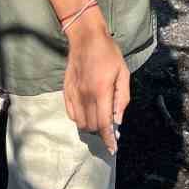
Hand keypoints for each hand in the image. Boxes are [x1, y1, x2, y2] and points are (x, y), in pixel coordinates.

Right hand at [63, 15, 129, 153]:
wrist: (86, 39)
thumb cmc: (109, 54)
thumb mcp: (123, 73)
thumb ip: (122, 98)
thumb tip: (118, 120)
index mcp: (101, 91)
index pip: (103, 123)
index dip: (108, 139)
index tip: (112, 149)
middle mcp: (85, 96)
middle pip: (91, 126)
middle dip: (101, 131)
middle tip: (109, 125)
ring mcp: (73, 94)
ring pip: (80, 123)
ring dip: (90, 125)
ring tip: (99, 117)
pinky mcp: (66, 92)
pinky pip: (71, 114)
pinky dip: (79, 118)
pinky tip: (87, 110)